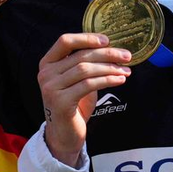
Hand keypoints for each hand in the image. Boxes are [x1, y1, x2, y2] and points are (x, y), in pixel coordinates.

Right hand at [37, 33, 131, 165]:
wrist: (65, 133)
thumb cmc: (75, 104)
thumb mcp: (79, 80)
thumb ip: (87, 64)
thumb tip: (113, 50)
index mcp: (48, 63)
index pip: (65, 41)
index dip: (87, 38)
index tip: (107, 40)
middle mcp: (46, 73)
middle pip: (81, 56)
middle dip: (107, 54)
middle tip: (127, 56)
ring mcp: (51, 88)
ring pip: (86, 69)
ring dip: (110, 68)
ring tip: (126, 71)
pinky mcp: (61, 102)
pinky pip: (89, 85)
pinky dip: (108, 80)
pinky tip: (120, 80)